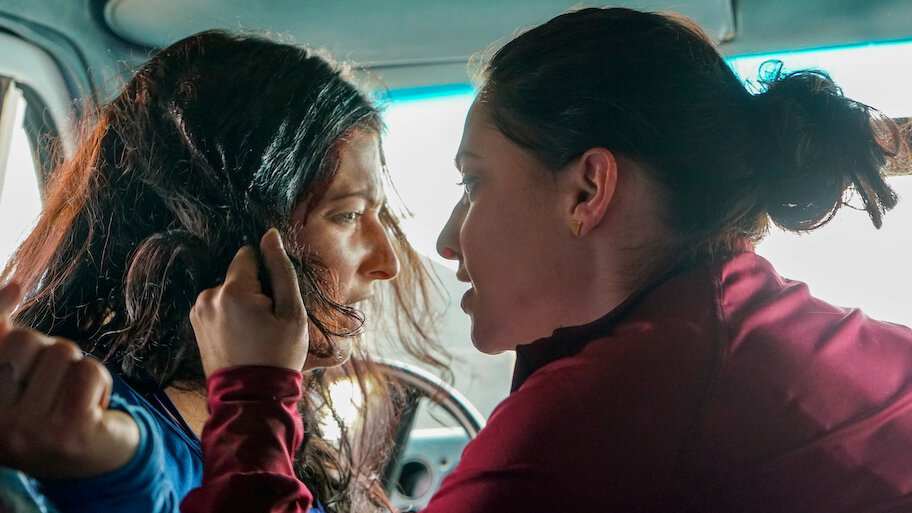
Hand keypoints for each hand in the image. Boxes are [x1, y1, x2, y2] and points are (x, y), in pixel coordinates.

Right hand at [0, 282, 139, 479]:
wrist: (92, 463)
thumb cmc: (50, 409)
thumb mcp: (19, 378)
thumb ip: (2, 336)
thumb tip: (11, 284)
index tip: (15, 287)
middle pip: (24, 340)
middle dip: (48, 351)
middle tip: (54, 386)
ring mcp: (30, 431)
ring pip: (62, 353)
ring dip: (79, 369)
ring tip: (75, 398)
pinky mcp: (70, 432)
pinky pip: (89, 371)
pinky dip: (101, 382)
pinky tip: (94, 409)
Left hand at [191, 228, 308, 375]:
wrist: (251, 398)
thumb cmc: (278, 355)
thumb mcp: (292, 312)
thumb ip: (281, 269)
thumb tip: (270, 235)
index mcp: (232, 291)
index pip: (248, 255)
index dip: (266, 273)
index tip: (274, 300)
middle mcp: (207, 297)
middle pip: (237, 275)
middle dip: (254, 290)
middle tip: (268, 321)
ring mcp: (197, 313)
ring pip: (228, 291)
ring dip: (242, 303)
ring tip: (255, 332)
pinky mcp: (195, 326)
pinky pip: (218, 307)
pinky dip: (231, 316)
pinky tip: (243, 338)